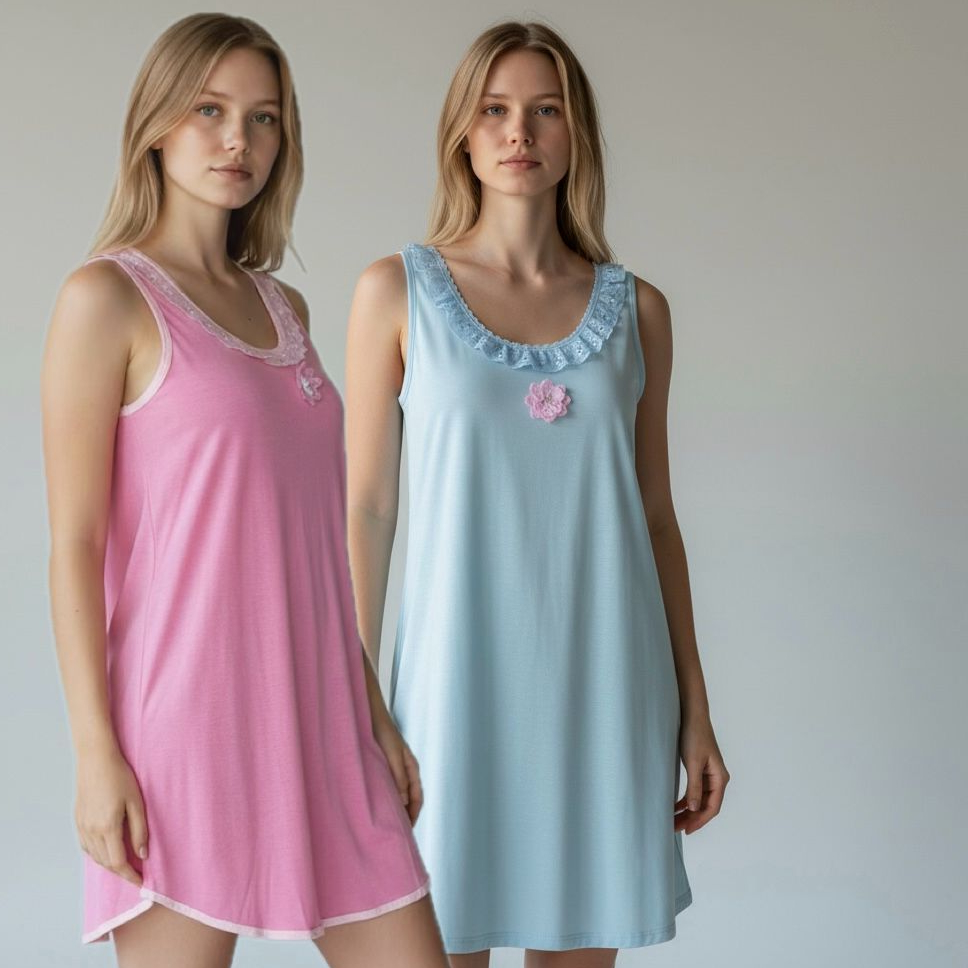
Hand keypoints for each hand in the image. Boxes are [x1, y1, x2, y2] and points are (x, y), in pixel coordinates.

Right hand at [75, 745, 147, 885]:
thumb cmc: (120, 777)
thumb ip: (139, 830)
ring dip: (109, 864)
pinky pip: (86, 846)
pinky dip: (97, 854)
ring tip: (125, 865)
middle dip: (121, 872)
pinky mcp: (78, 821)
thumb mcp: (136, 802)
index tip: (141, 882)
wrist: (96, 760)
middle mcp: (91, 832)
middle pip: (106, 863)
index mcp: (107, 828)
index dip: (130, 876)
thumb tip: (142, 855)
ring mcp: (82, 827)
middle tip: (136, 875)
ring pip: (95, 857)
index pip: (118, 863)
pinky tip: (107, 850)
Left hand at [372, 711, 423, 825]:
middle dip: (406, 816)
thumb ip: (399, 778)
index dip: (413, 815)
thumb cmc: (383, 732)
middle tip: (398, 833)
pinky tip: (377, 805)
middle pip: (410, 798)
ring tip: (388, 824)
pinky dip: (387, 799)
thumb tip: (404, 802)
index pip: (417, 798)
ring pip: (399, 794)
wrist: (371, 715)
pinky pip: (389, 787)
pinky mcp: (384, 766)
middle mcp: (405, 770)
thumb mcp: (392, 756)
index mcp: (412, 768)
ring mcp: (395, 768)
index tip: (407, 832)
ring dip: (396, 808)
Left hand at [674, 711, 729, 834]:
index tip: (687, 830)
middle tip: (675, 828)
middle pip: (706, 806)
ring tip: (673, 820)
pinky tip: (675, 806)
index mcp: (719, 778)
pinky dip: (686, 800)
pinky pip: (695, 791)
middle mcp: (717, 779)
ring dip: (688, 811)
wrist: (692, 716)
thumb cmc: (695, 735)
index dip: (700, 821)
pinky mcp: (700, 770)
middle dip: (692, 818)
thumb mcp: (693, 762)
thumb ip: (694, 786)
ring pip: (699, 800)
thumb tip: (694, 809)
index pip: (712, 807)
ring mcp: (709, 775)